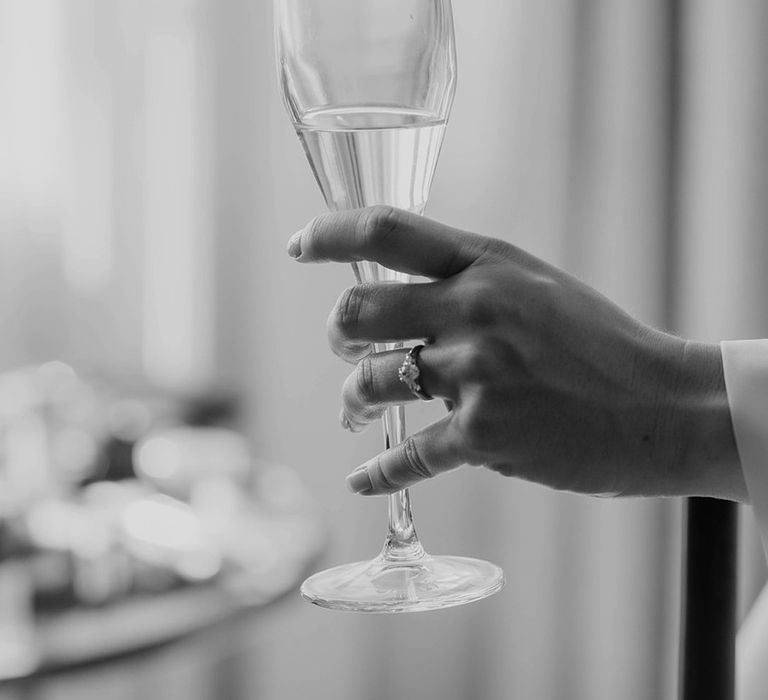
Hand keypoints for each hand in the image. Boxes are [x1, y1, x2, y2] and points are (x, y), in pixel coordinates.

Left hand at [288, 206, 743, 500]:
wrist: (665, 407)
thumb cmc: (603, 343)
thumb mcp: (537, 285)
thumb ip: (471, 282)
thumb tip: (404, 295)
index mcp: (488, 265)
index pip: (388, 231)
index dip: (330, 235)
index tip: (299, 247)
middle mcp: (474, 312)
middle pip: (358, 311)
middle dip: (338, 332)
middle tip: (343, 346)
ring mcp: (477, 375)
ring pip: (371, 382)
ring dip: (352, 399)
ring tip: (353, 409)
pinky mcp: (486, 437)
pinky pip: (408, 455)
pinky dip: (378, 473)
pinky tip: (362, 480)